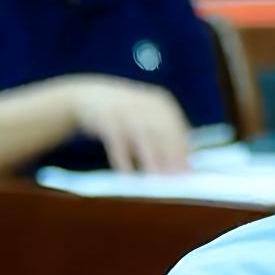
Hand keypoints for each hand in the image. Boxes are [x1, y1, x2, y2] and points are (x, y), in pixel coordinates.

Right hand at [65, 76, 191, 172]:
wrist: (87, 96)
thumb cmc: (126, 113)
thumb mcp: (150, 117)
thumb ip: (167, 135)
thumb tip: (187, 159)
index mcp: (162, 103)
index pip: (177, 128)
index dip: (182, 150)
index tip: (186, 170)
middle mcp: (146, 104)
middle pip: (162, 133)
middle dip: (169, 156)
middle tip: (174, 178)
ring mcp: (124, 109)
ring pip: (141, 137)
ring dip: (149, 159)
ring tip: (155, 177)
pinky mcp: (105, 118)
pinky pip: (116, 141)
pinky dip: (122, 158)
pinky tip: (127, 173)